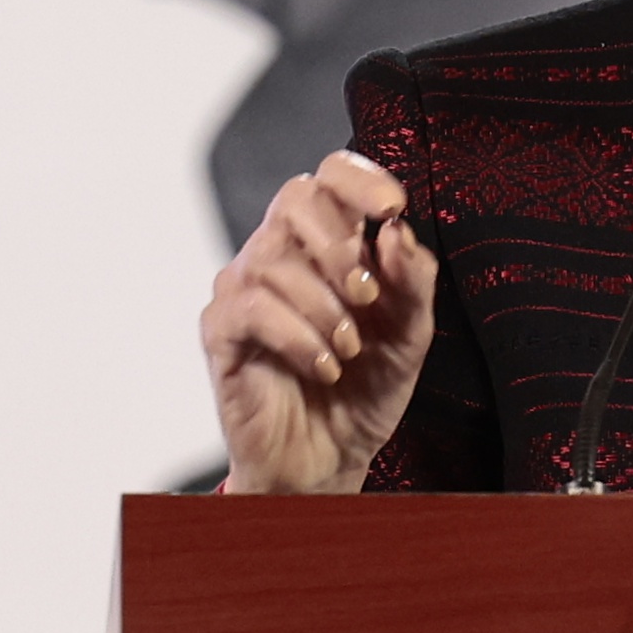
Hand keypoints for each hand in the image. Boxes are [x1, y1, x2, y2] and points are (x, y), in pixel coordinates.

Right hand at [200, 151, 437, 492]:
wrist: (331, 458)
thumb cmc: (368, 386)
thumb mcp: (411, 333)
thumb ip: (412, 279)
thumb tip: (395, 229)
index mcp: (331, 241)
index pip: (331, 174)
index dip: (360, 178)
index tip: (392, 208)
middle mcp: (282, 253)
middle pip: (296, 196)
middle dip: (339, 246)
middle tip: (367, 298)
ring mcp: (245, 289)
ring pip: (275, 259)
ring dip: (325, 309)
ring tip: (348, 350)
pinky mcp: (221, 331)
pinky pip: (251, 306)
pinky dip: (298, 336)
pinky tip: (324, 365)